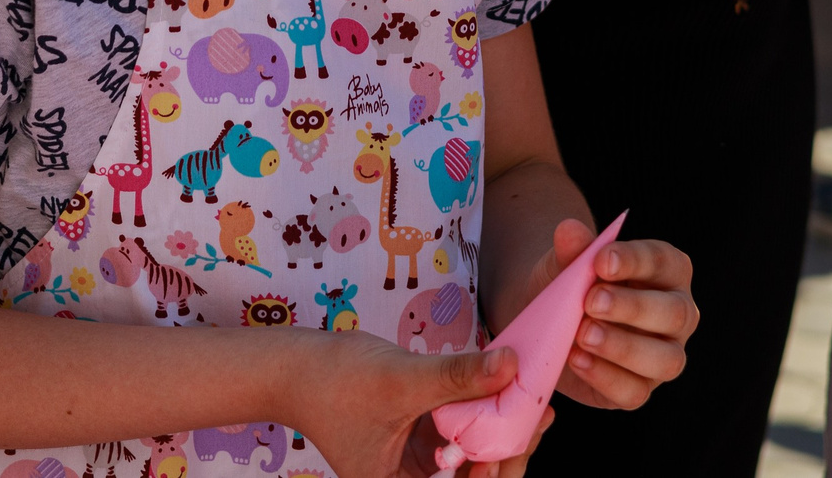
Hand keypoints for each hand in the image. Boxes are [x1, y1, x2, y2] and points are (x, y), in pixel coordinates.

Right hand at [294, 338, 544, 477]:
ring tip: (531, 401)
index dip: (498, 472)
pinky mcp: (420, 441)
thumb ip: (456, 376)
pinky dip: (481, 416)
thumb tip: (512, 364)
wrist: (293, 367)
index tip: (523, 435)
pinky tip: (504, 391)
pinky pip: (461, 435)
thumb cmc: (333, 382)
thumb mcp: (401, 379)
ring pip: (473, 459)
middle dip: (508, 451)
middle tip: (539, 415)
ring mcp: (418, 465)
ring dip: (500, 432)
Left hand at [519, 220, 695, 411]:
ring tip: (583, 334)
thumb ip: (572, 250)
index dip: (635, 261)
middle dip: (632, 307)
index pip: (664, 262)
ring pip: (666, 359)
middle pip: (673, 313)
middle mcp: (678, 314)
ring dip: (623, 347)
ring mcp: (665, 355)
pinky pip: (635, 392)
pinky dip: (605, 377)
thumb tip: (569, 229)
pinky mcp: (641, 388)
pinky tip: (577, 359)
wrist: (549, 323)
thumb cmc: (571, 285)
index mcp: (669, 272)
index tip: (601, 260)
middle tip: (590, 301)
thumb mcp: (566, 263)